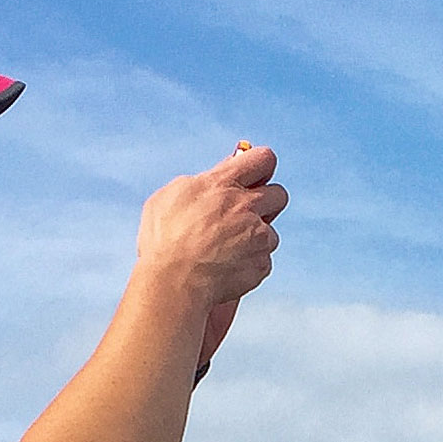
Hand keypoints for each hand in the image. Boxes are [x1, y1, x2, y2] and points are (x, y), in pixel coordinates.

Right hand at [138, 143, 285, 312]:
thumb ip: (202, 179)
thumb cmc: (163, 239)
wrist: (173, 283)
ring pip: (270, 231)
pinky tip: (226, 266)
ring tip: (224, 248)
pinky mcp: (262, 262)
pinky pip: (263, 258)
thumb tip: (225, 166)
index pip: (262, 159)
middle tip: (246, 213)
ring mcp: (258, 236)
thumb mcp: (172, 196)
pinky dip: (249, 262)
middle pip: (279, 194)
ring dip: (255, 237)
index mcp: (223, 184)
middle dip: (267, 202)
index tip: (256, 174)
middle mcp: (246, 207)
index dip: (261, 165)